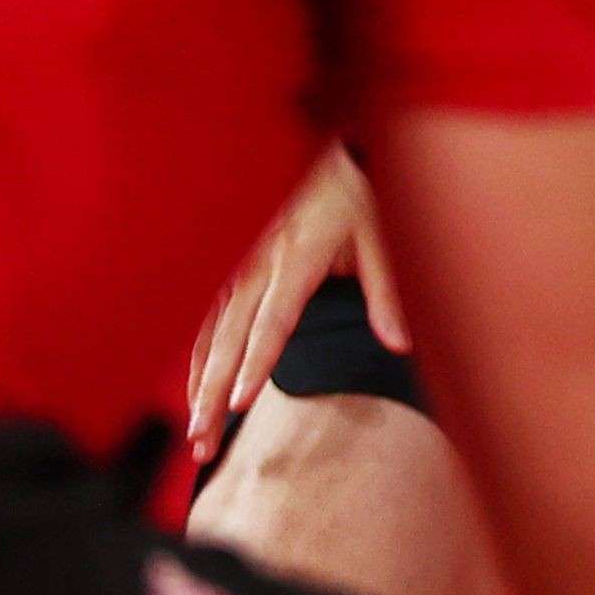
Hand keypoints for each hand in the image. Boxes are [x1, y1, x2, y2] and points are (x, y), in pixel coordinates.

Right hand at [187, 145, 404, 456]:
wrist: (315, 150)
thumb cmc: (352, 193)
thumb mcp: (382, 233)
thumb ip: (387, 292)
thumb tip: (400, 344)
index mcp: (298, 257)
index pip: (273, 321)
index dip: (256, 364)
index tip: (241, 404)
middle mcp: (259, 265)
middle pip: (229, 338)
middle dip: (212, 393)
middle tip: (201, 443)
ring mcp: (237, 267)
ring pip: (209, 335)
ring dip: (199, 386)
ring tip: (195, 435)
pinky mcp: (227, 270)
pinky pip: (205, 321)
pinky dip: (196, 361)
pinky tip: (194, 394)